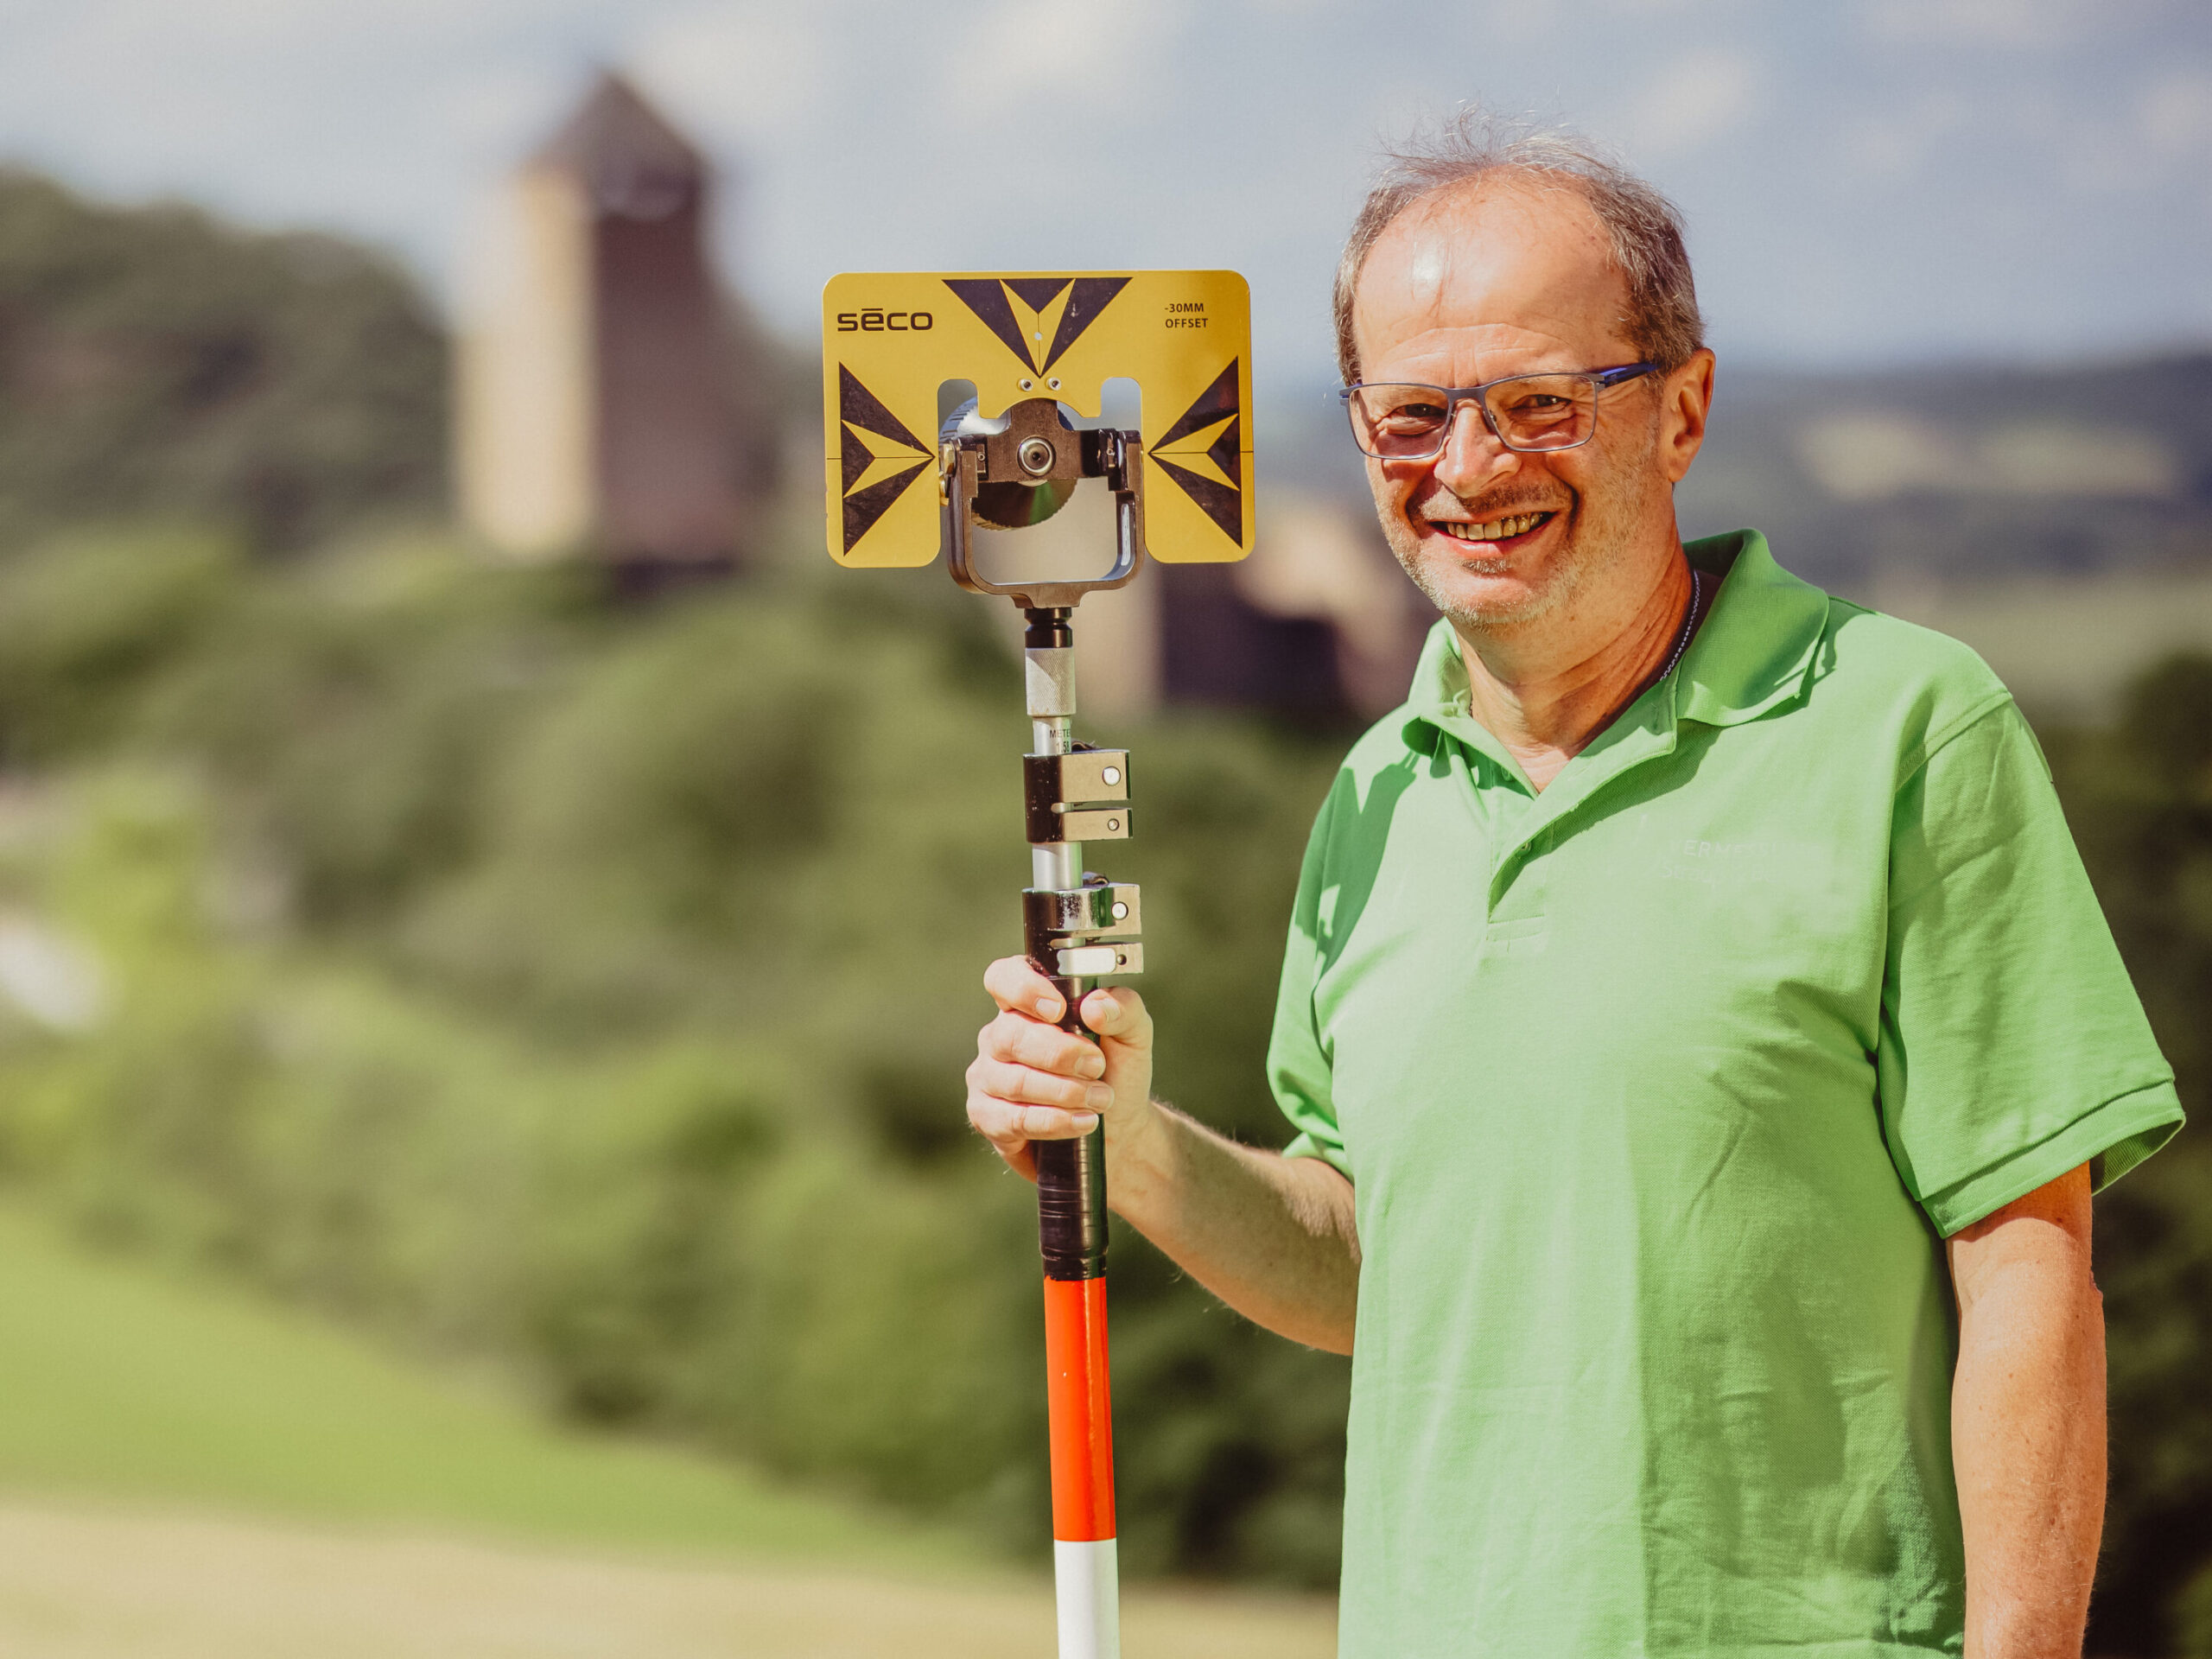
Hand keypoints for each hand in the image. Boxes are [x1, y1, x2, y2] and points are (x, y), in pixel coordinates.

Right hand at [965, 955, 1155, 1179]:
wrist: (1120, 1127)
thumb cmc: (1118, 1070)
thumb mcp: (1133, 1033)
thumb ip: (1122, 1008)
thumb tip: (1093, 1007)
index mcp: (1028, 1003)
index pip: (1003, 978)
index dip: (1023, 990)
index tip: (1058, 1010)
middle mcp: (1000, 1035)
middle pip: (1010, 1035)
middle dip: (1060, 1053)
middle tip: (1097, 1066)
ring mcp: (988, 1076)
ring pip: (1014, 1081)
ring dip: (1064, 1091)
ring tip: (1100, 1098)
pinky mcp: (988, 1117)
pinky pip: (1012, 1119)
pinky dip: (1054, 1121)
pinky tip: (1083, 1121)